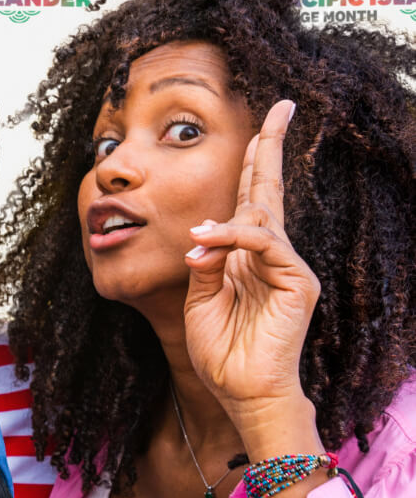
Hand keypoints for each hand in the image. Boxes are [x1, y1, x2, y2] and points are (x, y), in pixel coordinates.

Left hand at [182, 100, 322, 450]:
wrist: (240, 391)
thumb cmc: (219, 350)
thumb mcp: (198, 299)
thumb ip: (204, 262)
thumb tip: (202, 233)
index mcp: (246, 256)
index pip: (250, 201)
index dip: (254, 163)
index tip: (262, 125)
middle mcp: (270, 255)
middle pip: (269, 191)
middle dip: (272, 147)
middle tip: (282, 106)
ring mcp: (288, 266)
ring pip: (260, 218)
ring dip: (225, 223)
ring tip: (199, 239)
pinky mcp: (298, 281)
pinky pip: (265, 244)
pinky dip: (234, 239)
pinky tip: (209, 244)